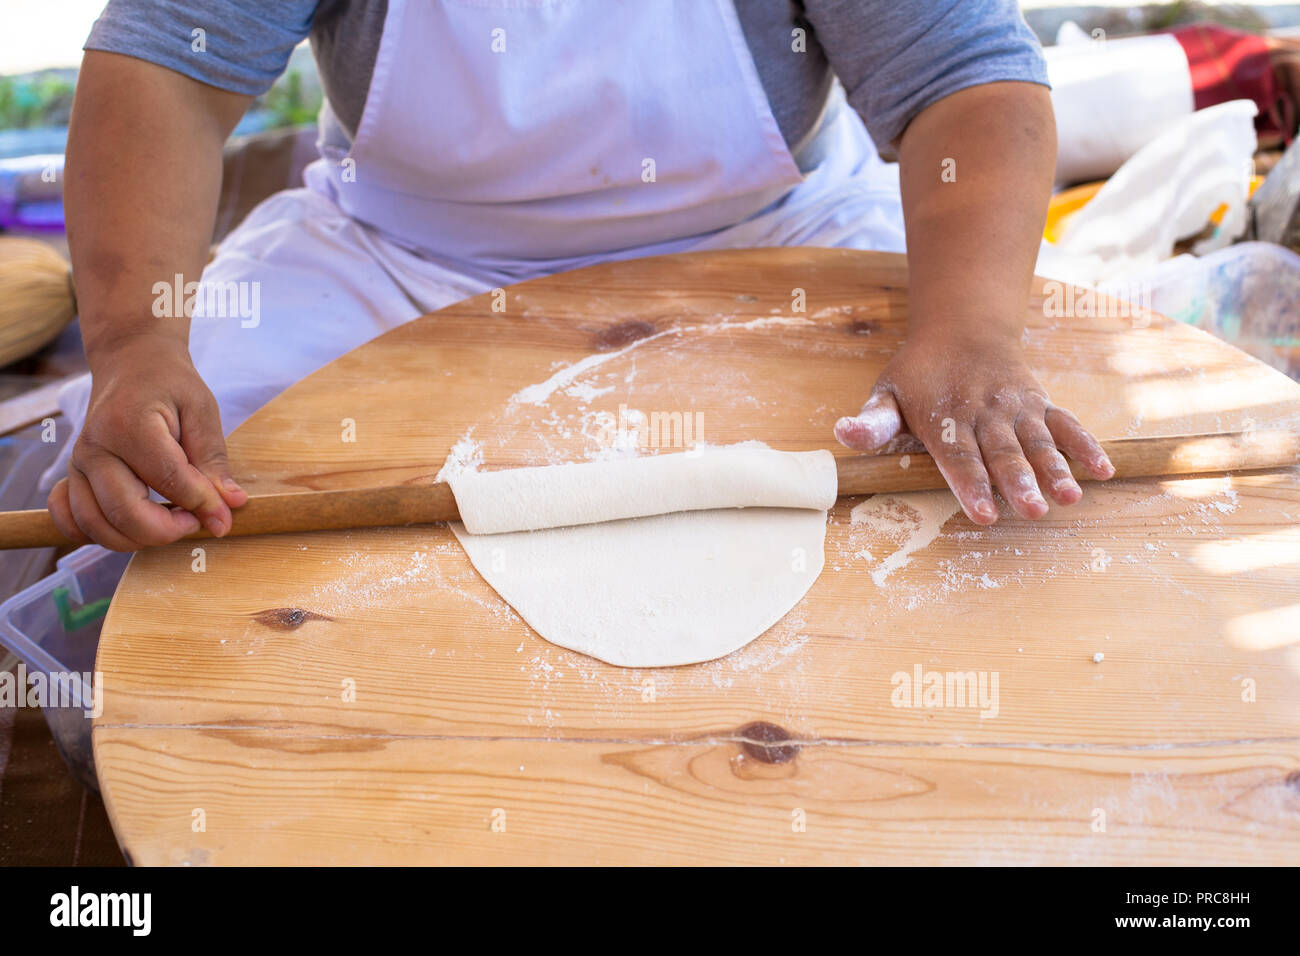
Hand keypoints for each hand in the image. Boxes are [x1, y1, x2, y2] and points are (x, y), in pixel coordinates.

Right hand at [47, 334, 247, 550]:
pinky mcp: (72, 477)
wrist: (131, 365)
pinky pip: (72, 521)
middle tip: (196, 520)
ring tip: (170, 522)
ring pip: (97, 526)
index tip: (224, 516)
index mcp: (129, 425)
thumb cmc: (170, 386)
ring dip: (139, 539)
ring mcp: (77, 465)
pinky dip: (96, 535)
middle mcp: (94, 448)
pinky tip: (128, 528)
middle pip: (125, 513)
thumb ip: (214, 461)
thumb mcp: (202, 411)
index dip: (202, 505)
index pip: (169, 480)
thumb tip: (233, 504)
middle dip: (169, 530)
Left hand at [834, 330, 1113, 524]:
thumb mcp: (887, 391)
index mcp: (946, 417)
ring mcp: (1016, 408)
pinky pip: (1065, 424)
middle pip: (1003, 453)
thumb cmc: (920, 373)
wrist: (962, 327)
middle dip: (1019, 482)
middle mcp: (985, 413)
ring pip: (1037, 441)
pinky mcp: (1040, 404)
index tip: (982, 513)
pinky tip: (1102, 470)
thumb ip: (872, 421)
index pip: (958, 457)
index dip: (970, 485)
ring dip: (1056, 469)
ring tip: (1070, 497)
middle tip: (1033, 510)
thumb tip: (843, 435)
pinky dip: (1084, 445)